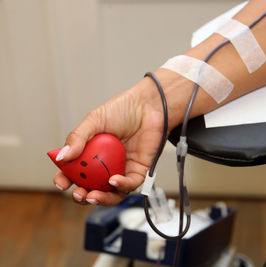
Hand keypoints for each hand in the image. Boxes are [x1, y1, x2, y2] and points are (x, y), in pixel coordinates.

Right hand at [53, 80, 164, 205]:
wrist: (148, 105)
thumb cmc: (123, 109)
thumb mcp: (94, 120)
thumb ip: (78, 138)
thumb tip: (62, 157)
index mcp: (91, 153)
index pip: (75, 171)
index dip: (65, 180)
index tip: (60, 183)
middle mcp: (105, 165)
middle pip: (91, 187)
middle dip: (82, 195)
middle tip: (77, 194)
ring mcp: (122, 169)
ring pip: (111, 193)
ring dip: (101, 198)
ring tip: (92, 195)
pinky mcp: (139, 171)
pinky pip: (130, 184)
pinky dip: (121, 185)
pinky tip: (113, 181)